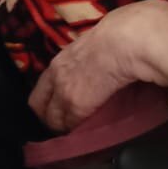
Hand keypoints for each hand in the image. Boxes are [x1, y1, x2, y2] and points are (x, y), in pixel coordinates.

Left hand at [30, 1, 167, 133]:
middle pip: (38, 106)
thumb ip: (92, 54)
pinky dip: (74, 133)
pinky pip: (69, 125)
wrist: (130, 38)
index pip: (42, 87)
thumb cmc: (123, 32)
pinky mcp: (78, 106)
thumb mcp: (98, 40)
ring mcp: (64, 91)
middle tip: (61, 126)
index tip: (56, 108)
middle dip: (48, 118)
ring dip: (61, 128)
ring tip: (73, 135)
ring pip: (52, 120)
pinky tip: (81, 136)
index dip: (47, 100)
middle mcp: (56, 75)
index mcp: (62, 59)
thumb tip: (105, 57)